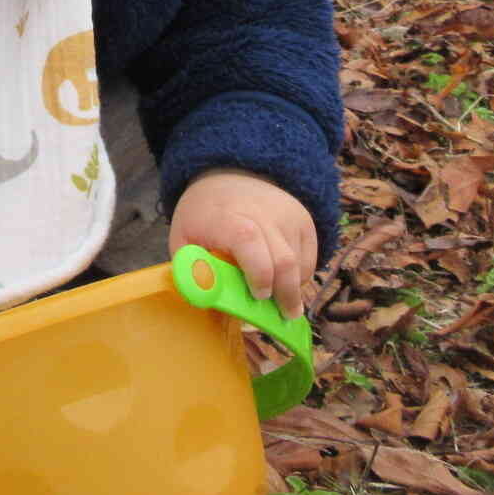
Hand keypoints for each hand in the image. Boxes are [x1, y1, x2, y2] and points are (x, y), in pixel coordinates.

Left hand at [169, 169, 316, 316]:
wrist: (228, 176)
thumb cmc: (203, 216)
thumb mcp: (184, 240)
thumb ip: (193, 272)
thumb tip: (209, 304)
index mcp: (227, 218)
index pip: (249, 242)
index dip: (258, 274)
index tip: (257, 297)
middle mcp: (264, 213)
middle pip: (284, 261)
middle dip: (285, 296)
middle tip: (283, 318)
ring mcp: (288, 215)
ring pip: (300, 264)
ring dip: (291, 288)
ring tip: (278, 299)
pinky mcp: (304, 220)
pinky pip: (309, 258)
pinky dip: (299, 276)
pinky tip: (282, 279)